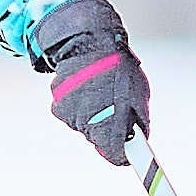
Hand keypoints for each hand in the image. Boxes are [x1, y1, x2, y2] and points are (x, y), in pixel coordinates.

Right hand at [38, 0, 148, 165]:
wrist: (87, 41)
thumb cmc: (117, 67)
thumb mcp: (137, 94)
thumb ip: (137, 120)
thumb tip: (137, 142)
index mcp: (111, 119)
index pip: (115, 152)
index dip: (121, 154)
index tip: (126, 155)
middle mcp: (88, 120)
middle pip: (98, 140)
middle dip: (107, 129)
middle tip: (114, 107)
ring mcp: (71, 114)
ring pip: (84, 127)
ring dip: (92, 115)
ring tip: (99, 92)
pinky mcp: (58, 106)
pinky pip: (72, 115)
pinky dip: (78, 106)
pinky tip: (84, 88)